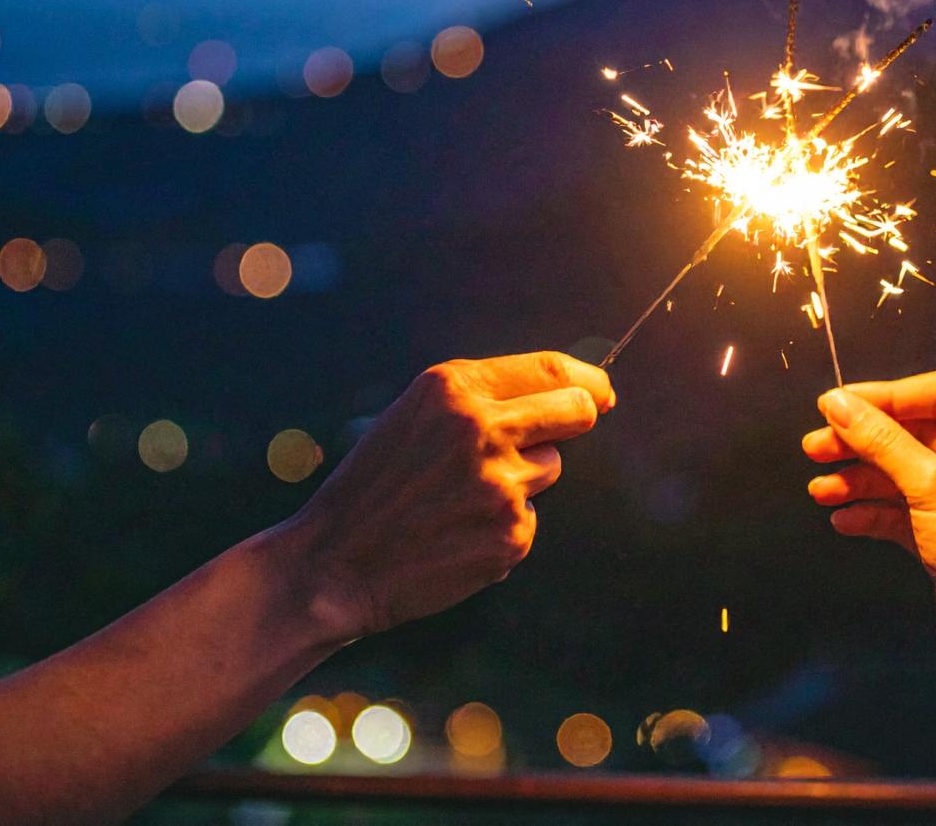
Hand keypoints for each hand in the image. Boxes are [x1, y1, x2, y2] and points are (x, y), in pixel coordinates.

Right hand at [275, 351, 613, 641]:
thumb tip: (569, 395)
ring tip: (460, 500)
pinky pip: (528, 519)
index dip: (587, 380)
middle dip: (582, 416)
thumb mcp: (415, 417)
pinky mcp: (512, 533)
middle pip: (575, 411)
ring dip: (521, 480)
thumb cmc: (375, 486)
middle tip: (574, 425)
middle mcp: (481, 428)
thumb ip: (480, 399)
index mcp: (454, 388)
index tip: (600, 391)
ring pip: (548, 468)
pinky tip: (457, 537)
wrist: (335, 563)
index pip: (551, 371)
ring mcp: (501, 483)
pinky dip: (503, 527)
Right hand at [804, 369, 935, 674]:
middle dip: (863, 441)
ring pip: (905, 473)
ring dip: (860, 479)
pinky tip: (844, 519)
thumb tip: (839, 404)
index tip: (836, 404)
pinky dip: (873, 512)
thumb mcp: (931, 487)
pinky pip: (906, 510)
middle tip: (816, 446)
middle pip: (916, 432)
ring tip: (821, 489)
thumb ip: (882, 441)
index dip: (885, 396)